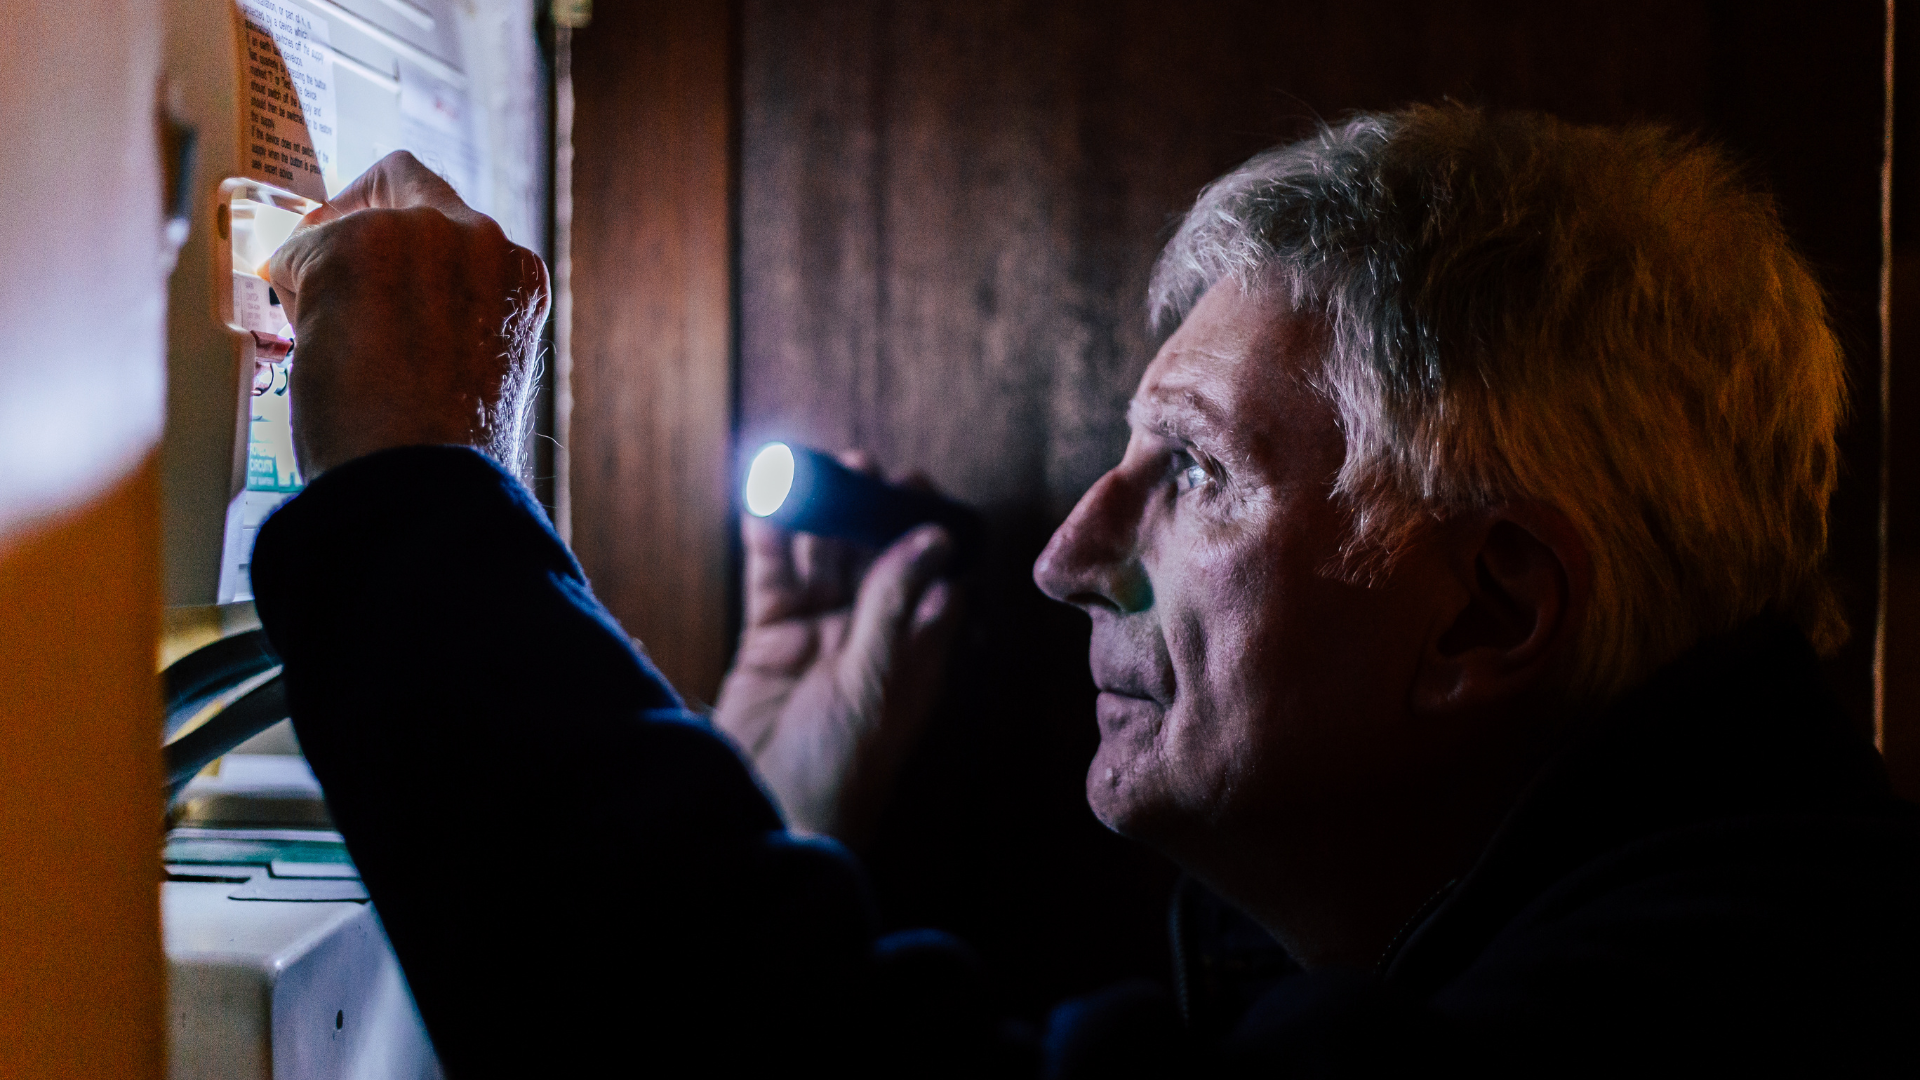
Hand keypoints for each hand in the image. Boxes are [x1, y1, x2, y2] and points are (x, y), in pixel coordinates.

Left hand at [266, 151, 549, 478]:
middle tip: (325, 271)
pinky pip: (297, 252)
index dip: (410, 228)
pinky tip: (312, 347)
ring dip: (325, 268)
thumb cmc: (447, 456)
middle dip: (356, 225)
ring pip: (347, 222)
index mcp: (518, 277)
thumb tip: (392, 313)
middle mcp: (480, 240)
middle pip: (402, 181)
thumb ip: (451, 319)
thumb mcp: (476, 370)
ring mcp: (421, 236)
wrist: (423, 485)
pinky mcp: (356, 247)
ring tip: (325, 339)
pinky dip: (292, 295)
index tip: (378, 250)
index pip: (458, 219)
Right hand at [713, 456, 963, 845]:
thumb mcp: (875, 688)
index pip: (932, 577)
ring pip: (822, 559)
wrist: (767, 819)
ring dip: (821, 514)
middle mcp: (871, 639)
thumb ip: (895, 610)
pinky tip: (768, 502)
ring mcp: (819, 637)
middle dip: (869, 510)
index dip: (927, 529)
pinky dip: (770, 540)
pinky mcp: (770, 639)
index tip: (918, 483)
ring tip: (816, 469)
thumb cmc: (839, 772)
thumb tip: (933, 540)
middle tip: (861, 465)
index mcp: (916, 654)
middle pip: (874, 557)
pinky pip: (773, 577)